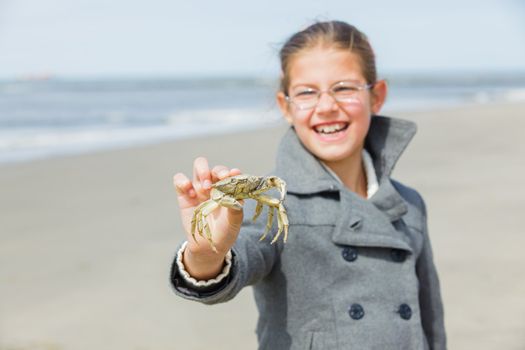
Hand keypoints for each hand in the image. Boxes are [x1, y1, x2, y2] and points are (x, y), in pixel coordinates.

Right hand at [173, 157, 242, 278]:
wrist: (208, 246)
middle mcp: (215, 186)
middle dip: (218, 170)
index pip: (231, 174)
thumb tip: (238, 196)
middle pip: (215, 168)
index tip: (234, 175)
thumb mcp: (234, 222)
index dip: (232, 172)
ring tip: (206, 187)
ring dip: (202, 171)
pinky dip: (183, 181)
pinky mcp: (184, 195)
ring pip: (198, 166)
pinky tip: (191, 194)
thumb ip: (236, 208)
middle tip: (219, 180)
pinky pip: (179, 179)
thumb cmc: (224, 232)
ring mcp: (199, 189)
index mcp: (229, 190)